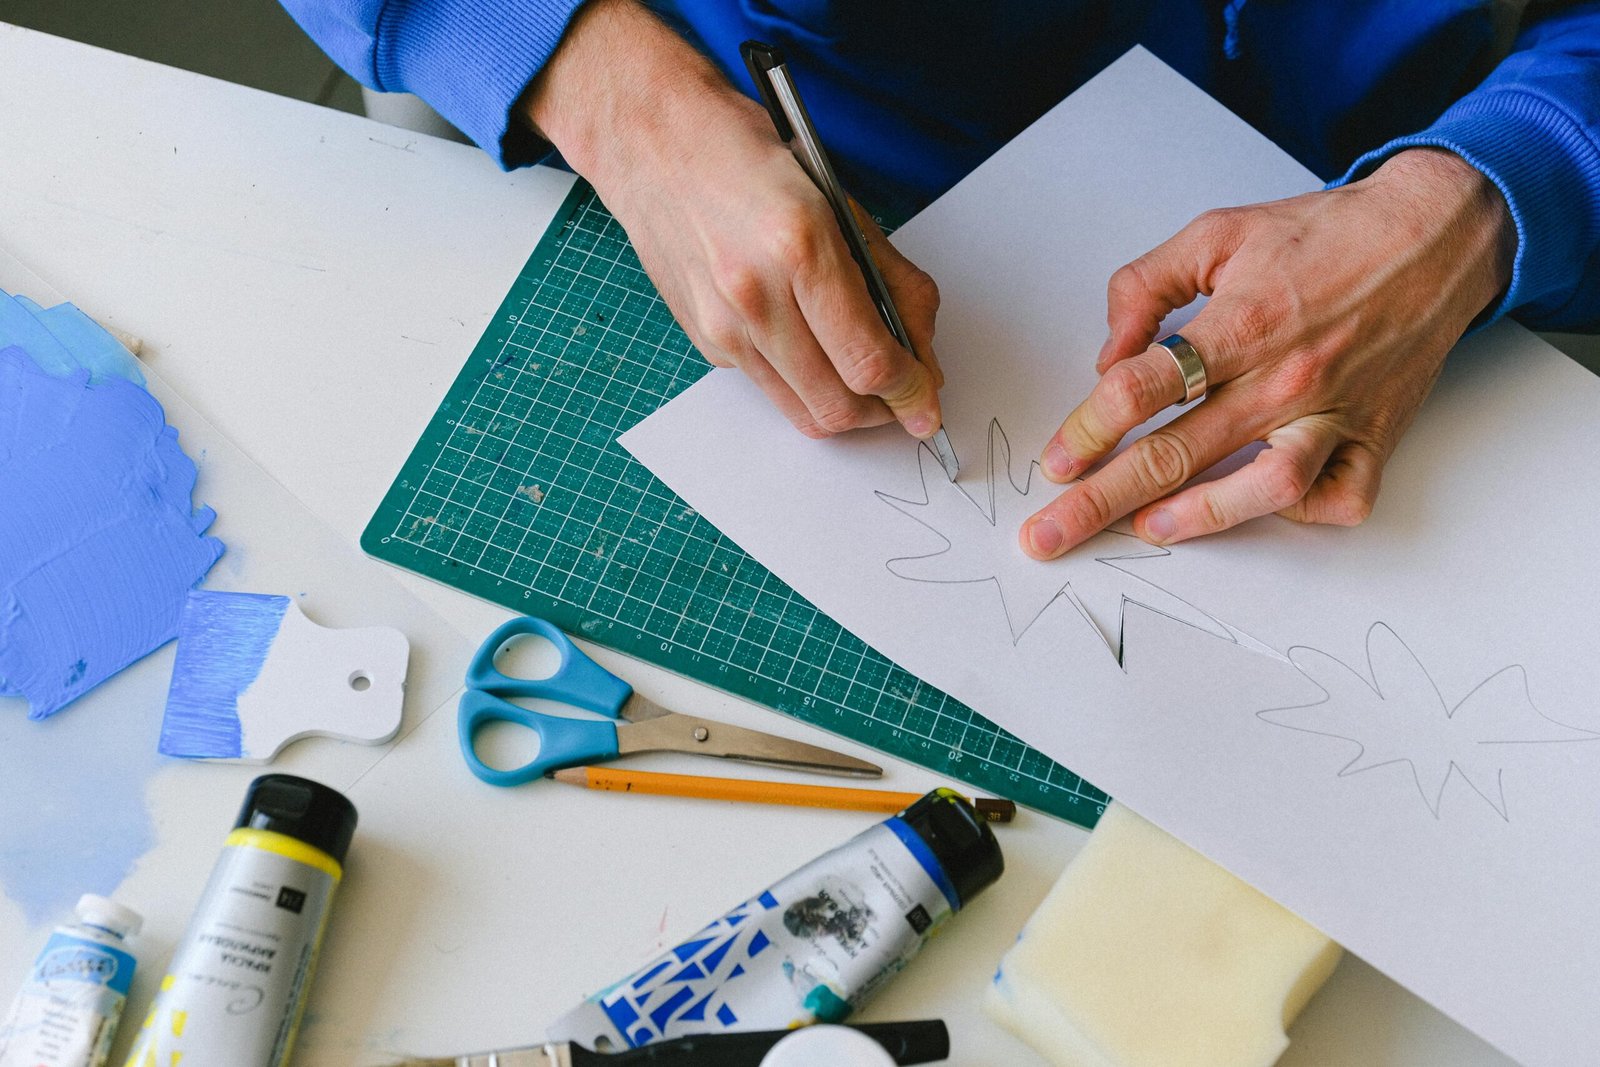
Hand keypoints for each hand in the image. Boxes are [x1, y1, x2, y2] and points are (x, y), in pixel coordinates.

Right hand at [522, 0, 943, 438]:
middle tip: (904, 395)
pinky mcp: (706, 341)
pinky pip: (771, 386)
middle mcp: (755, 296)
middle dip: (883, 412)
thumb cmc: (747, 156)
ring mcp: (723, 326)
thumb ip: (890, 279)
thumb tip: (922, 347)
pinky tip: (810, 343)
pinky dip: (804, 381)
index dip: (911, 394)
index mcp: (801, 248)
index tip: (929, 405)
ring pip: (803, 411)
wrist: (653, 142)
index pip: (869, 361)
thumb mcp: (839, 202)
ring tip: (867, 379)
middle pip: (838, 406)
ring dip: (846, 409)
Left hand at [1020, 148, 1515, 559]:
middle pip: (1177, 452)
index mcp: (1240, 324)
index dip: (1086, 430)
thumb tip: (1108, 356)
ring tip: (1145, 530)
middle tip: (1050, 535)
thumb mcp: (1217, 234)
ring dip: (1198, 517)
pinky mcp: (1374, 434)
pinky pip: (1340, 496)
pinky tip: (1256, 506)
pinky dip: (1301, 511)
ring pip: (1263, 486)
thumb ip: (1146, 287)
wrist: (1434, 234)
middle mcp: (1285, 376)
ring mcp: (1333, 411)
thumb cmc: (1324, 235)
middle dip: (1101, 501)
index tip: (1055, 462)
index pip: (1140, 389)